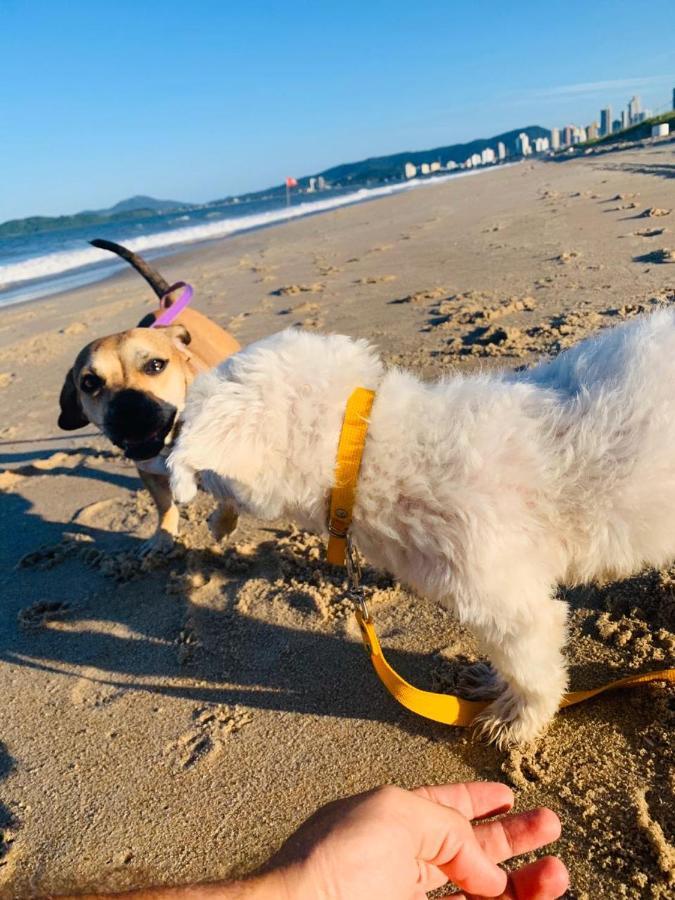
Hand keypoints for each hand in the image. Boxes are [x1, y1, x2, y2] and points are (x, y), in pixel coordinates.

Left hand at [269, 782, 567, 899]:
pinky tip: (534, 899)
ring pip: (481, 897)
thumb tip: (487, 873)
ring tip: (558, 874)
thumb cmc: (336, 860)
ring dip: (524, 886)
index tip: (506, 796)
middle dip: (513, 841)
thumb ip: (449, 829)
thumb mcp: (397, 814)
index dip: (476, 802)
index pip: (443, 809)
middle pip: (471, 854)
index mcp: (393, 825)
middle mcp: (406, 867)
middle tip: (550, 828)